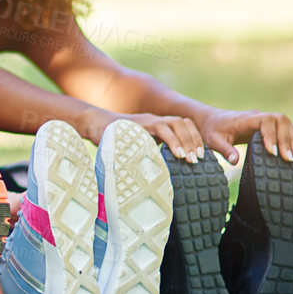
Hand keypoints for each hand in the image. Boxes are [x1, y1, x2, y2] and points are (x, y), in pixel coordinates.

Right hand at [85, 110, 207, 162]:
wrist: (93, 124)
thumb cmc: (111, 138)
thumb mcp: (134, 146)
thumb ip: (147, 153)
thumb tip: (159, 174)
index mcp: (156, 125)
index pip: (183, 125)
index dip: (194, 138)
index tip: (200, 155)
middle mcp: (155, 120)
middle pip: (184, 122)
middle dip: (195, 140)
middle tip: (199, 159)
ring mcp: (148, 120)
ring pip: (177, 123)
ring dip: (187, 141)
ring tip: (190, 158)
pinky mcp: (141, 123)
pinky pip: (162, 129)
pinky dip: (173, 141)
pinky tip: (178, 154)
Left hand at [197, 108, 292, 163]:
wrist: (210, 120)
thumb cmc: (211, 130)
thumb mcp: (213, 140)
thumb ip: (224, 149)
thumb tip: (235, 161)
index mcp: (245, 118)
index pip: (265, 120)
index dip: (271, 135)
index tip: (272, 152)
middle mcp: (258, 116)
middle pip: (280, 121)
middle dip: (286, 139)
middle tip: (287, 159)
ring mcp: (265, 119)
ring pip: (286, 124)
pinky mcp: (268, 126)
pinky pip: (288, 125)